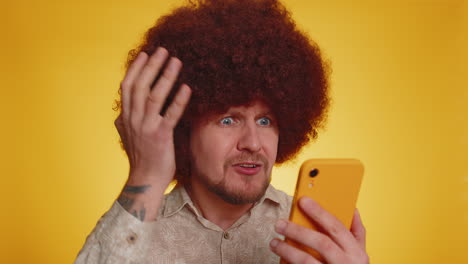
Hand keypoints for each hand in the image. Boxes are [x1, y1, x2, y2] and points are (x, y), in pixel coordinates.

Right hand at [115, 47, 190, 185]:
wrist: (145, 179)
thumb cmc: (141, 157)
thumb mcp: (127, 136)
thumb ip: (124, 122)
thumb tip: (119, 114)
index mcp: (125, 117)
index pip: (127, 86)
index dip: (136, 69)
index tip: (145, 54)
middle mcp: (133, 119)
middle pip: (140, 86)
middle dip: (151, 66)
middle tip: (163, 50)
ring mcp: (146, 127)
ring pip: (154, 96)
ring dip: (165, 76)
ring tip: (176, 61)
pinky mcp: (161, 136)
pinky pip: (170, 114)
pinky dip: (179, 100)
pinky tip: (187, 87)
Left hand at [270, 197, 368, 263]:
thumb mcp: (360, 255)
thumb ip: (357, 233)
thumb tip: (352, 209)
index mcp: (356, 253)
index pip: (337, 228)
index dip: (319, 212)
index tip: (303, 201)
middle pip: (321, 243)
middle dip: (298, 231)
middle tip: (279, 224)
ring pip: (307, 261)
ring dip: (288, 250)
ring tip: (274, 243)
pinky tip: (280, 259)